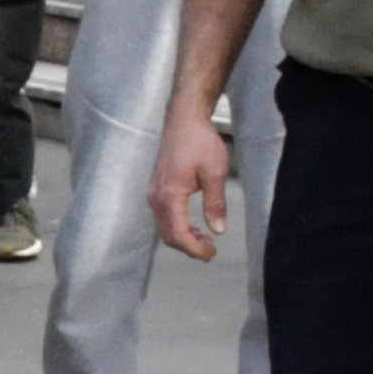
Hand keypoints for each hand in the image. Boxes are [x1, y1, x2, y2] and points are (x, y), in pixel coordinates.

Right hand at [152, 112, 230, 259]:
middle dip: (188, 247)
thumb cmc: (199, 141)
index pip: (178, 234)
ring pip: (165, 228)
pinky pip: (164, 218)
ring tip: (205, 239)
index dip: (194, 248)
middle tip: (211, 250)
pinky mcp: (157, 190)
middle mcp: (156, 198)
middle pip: (168, 235)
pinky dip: (178, 227)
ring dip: (183, 238)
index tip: (211, 254)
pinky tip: (194, 226)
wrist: (184, 120)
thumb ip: (215, 203)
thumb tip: (218, 229)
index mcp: (170, 195)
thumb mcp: (215, 172)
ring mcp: (154, 194)